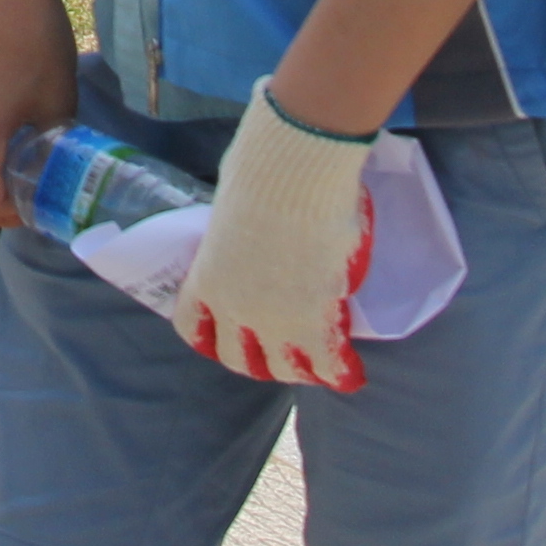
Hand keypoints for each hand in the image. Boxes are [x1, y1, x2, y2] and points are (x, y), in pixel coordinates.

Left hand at [178, 87, 375, 388]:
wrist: (293, 177)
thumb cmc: (260, 173)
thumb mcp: (231, 206)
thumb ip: (234, 228)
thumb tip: (245, 219)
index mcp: (206, 279)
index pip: (194, 328)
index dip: (212, 336)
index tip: (225, 334)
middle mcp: (234, 311)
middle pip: (239, 359)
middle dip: (258, 360)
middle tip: (279, 351)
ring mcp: (275, 322)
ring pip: (285, 369)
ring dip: (300, 369)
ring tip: (317, 364)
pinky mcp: (316, 322)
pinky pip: (328, 365)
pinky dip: (342, 372)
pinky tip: (351, 372)